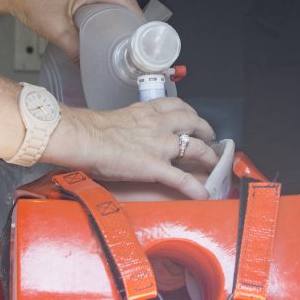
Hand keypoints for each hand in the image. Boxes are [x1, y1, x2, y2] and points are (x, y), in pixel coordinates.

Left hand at [8, 0, 142, 62]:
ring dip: (116, 23)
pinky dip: (104, 23)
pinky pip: (98, 11)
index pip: (125, 1)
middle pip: (121, 5)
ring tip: (122, 43)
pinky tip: (102, 38)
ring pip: (109, 9)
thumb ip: (73, 49)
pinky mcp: (77, 0)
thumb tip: (86, 66)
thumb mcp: (57, 31)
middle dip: (129, 24)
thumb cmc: (33, 2)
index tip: (144, 34)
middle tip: (134, 44)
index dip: (137, 18)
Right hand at [41, 98, 218, 198]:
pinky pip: (182, 178)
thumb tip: (126, 131)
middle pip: (193, 122)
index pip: (176, 105)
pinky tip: (203, 194)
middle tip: (209, 137)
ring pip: (195, 148)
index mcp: (148, 111)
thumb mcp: (117, 118)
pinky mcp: (156, 167)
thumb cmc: (93, 129)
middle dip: (205, 130)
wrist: (85, 138)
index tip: (193, 117)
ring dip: (208, 157)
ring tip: (214, 164)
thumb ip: (130, 122)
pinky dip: (195, 187)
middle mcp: (159, 125)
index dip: (189, 111)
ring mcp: (160, 146)